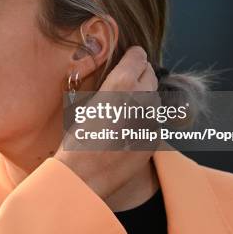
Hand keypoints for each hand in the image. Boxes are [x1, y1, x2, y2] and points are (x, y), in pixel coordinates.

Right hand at [53, 45, 159, 200]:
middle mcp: (141, 99)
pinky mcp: (156, 138)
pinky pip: (154, 121)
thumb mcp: (85, 104)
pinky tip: (128, 130)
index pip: (139, 57)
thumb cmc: (76, 140)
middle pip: (150, 75)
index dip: (133, 56)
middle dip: (140, 74)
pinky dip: (144, 121)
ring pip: (154, 99)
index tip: (131, 56)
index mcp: (121, 85)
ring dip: (144, 98)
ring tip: (126, 108)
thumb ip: (107, 87)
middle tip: (128, 79)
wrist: (85, 177)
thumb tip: (118, 77)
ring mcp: (152, 120)